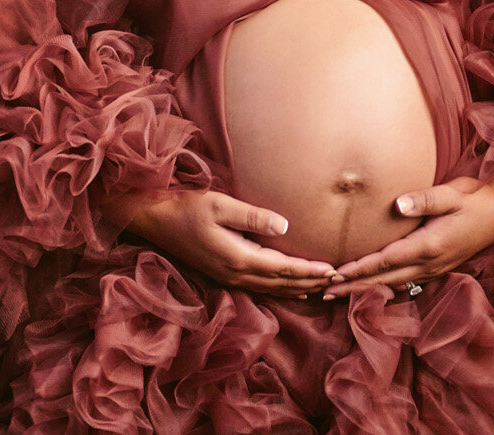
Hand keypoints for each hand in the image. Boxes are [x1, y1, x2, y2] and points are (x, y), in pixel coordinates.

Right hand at [107, 189, 337, 297]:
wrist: (154, 221)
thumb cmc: (185, 208)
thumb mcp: (220, 204)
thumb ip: (253, 216)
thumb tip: (285, 225)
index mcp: (238, 258)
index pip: (283, 269)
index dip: (310, 270)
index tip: (334, 270)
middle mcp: (235, 274)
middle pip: (281, 283)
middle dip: (310, 282)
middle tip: (339, 281)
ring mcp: (228, 277)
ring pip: (271, 289)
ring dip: (297, 288)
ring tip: (321, 287)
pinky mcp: (222, 274)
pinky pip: (259, 287)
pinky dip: (280, 289)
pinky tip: (290, 288)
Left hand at [323, 168, 493, 299]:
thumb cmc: (475, 198)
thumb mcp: (451, 194)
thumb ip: (423, 200)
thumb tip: (397, 204)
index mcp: (428, 246)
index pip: (385, 261)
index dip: (358, 269)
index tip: (334, 276)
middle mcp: (430, 263)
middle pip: (384, 279)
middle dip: (353, 286)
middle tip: (324, 292)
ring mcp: (435, 267)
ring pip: (394, 283)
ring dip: (366, 288)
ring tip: (340, 293)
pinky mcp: (439, 265)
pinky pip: (405, 280)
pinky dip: (384, 284)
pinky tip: (372, 285)